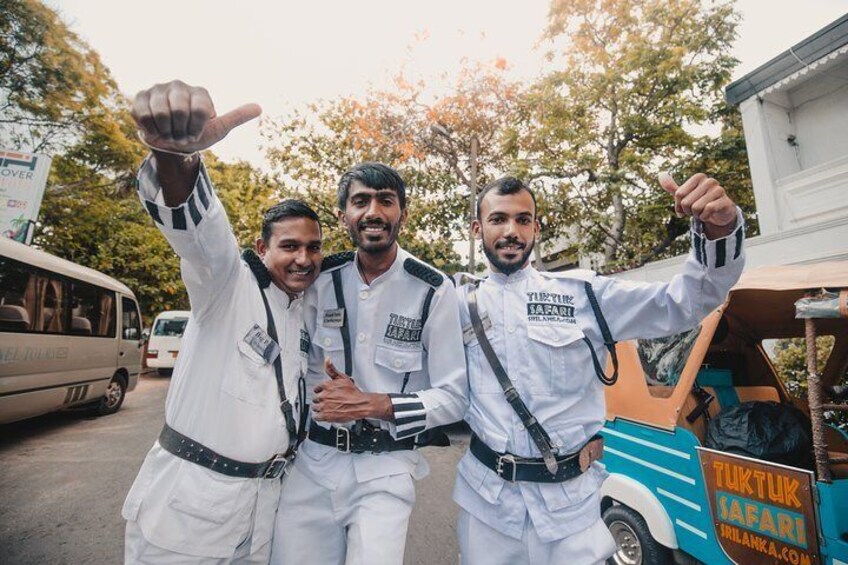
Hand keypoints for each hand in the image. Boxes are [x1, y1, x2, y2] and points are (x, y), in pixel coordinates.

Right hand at [131, 80, 260, 153]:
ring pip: (161, 113)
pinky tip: (156, 128)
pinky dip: (150, 129)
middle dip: (181, 131)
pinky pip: (143, 115)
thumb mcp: (219, 129)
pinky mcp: (140, 96)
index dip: (196, 129)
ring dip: (166, 131)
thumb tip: (259, 108)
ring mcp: (158, 89)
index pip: (200, 111)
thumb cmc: (197, 133)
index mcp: (200, 92)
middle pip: (179, 111)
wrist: (172, 144)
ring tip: (169, 131)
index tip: (195, 132)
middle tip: (181, 133)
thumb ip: (236, 117)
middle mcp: (179, 85)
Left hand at [312, 359, 392, 422]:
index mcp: (326, 385)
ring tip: (326, 408)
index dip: (321, 392)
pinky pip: (316, 417)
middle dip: (321, 400)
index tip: (324, 394)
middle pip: (315, 398)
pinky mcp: (325, 416)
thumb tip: (327, 360)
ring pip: (315, 407)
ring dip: (319, 408)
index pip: (316, 389)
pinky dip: (319, 416)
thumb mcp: (342, 378)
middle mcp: (323, 395)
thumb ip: (332, 369)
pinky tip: (323, 414)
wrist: (360, 404)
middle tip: (327, 401)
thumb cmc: (353, 393)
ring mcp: (324, 406)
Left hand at [659, 172, 737, 238]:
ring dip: (696, 215)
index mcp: (698, 177)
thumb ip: (672, 187)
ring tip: (702, 211)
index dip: (679, 205)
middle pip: (686, 202)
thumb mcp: (684, 195)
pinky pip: (707, 211)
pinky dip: (704, 217)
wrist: (718, 212)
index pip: (679, 194)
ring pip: (696, 207)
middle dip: (688, 211)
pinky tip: (708, 215)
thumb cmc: (699, 201)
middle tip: (696, 210)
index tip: (685, 207)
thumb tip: (660, 174)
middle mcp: (709, 181)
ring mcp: (719, 190)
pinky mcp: (725, 201)